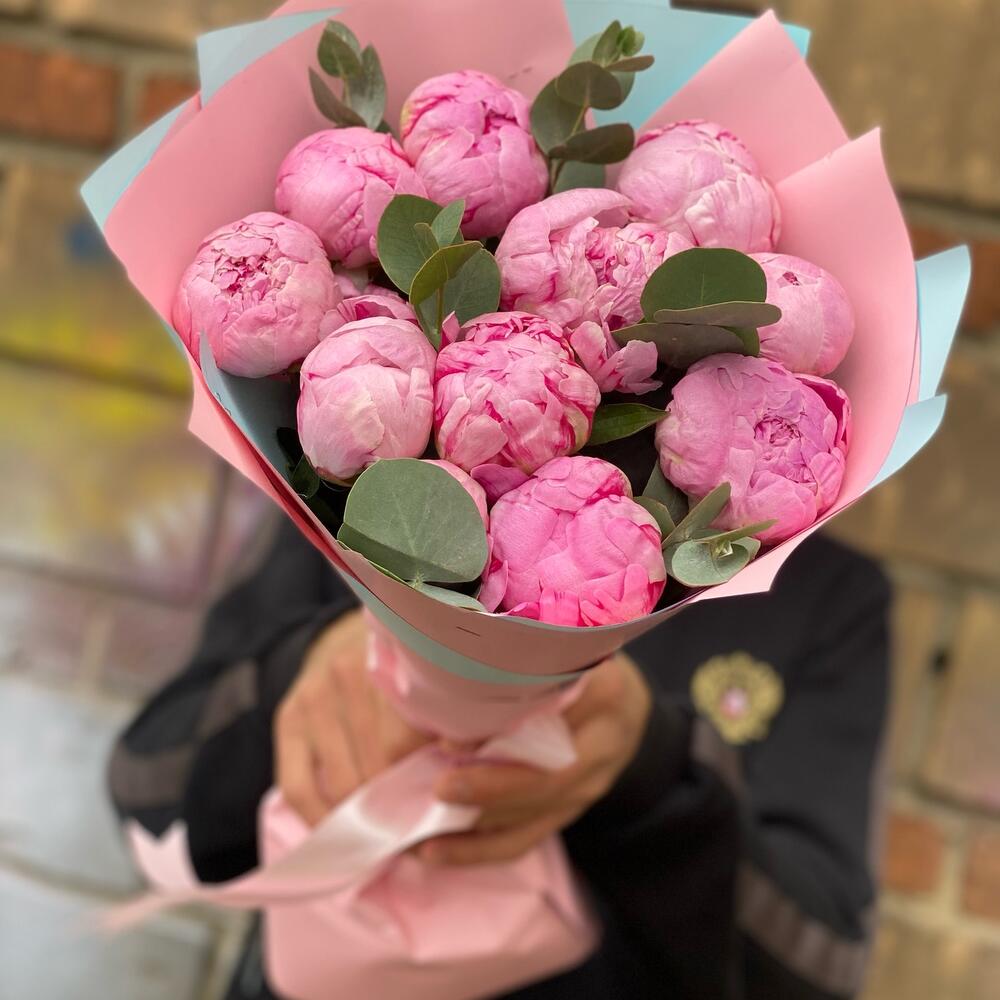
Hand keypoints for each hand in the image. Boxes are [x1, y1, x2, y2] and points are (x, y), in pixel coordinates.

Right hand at [274, 610, 428, 825]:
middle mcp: (349, 673)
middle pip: (379, 761)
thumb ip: (448, 711)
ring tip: (386, 836)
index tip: (447, 803)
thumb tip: (462, 754)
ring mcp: (314, 696)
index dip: (430, 775)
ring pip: (343, 779)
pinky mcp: (288, 718)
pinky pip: (298, 786)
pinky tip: (339, 832)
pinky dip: (320, 818)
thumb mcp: (426, 675)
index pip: (411, 736)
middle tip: (419, 831)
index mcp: (392, 659)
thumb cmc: (396, 668)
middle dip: (400, 802)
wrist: (339, 638)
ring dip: (365, 815)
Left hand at [421, 654, 651, 865]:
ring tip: (423, 831)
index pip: (555, 711)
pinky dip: (480, 849)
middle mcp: (605, 738)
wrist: (621, 701)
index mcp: (603, 687)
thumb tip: (432, 681)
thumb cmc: (570, 661)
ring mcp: (594, 780)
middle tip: (440, 788)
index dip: (503, 725)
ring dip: (478, 827)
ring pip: (537, 812)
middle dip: (491, 787)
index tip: (449, 736)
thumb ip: (515, 663)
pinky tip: (435, 852)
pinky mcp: (574, 807)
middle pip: (551, 775)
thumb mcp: (555, 648)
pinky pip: (528, 837)